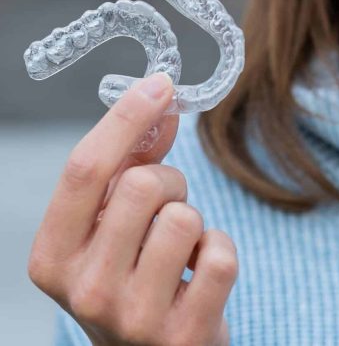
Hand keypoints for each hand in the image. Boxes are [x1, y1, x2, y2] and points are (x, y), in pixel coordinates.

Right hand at [28, 73, 237, 345]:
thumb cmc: (130, 273)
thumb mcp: (112, 221)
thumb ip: (131, 158)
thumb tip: (161, 98)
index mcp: (52, 256)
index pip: (84, 169)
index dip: (126, 117)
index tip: (160, 84)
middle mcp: (83, 291)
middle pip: (142, 185)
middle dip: (168, 182)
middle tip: (166, 208)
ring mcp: (132, 319)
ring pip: (184, 218)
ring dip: (193, 221)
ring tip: (179, 248)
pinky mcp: (183, 337)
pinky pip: (219, 255)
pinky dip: (218, 250)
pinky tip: (198, 273)